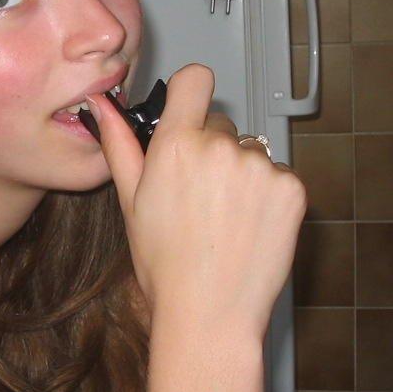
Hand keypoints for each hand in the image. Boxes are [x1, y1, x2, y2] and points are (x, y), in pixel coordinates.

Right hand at [87, 64, 305, 339]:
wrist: (209, 313)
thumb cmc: (163, 263)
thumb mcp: (130, 201)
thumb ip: (119, 144)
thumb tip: (101, 105)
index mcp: (176, 144)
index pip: (196, 79)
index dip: (191, 92)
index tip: (189, 115)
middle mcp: (221, 146)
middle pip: (220, 125)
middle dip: (211, 150)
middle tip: (199, 197)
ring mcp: (260, 167)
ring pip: (249, 152)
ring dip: (240, 174)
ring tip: (225, 219)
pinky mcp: (291, 188)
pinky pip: (276, 175)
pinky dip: (266, 195)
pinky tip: (248, 227)